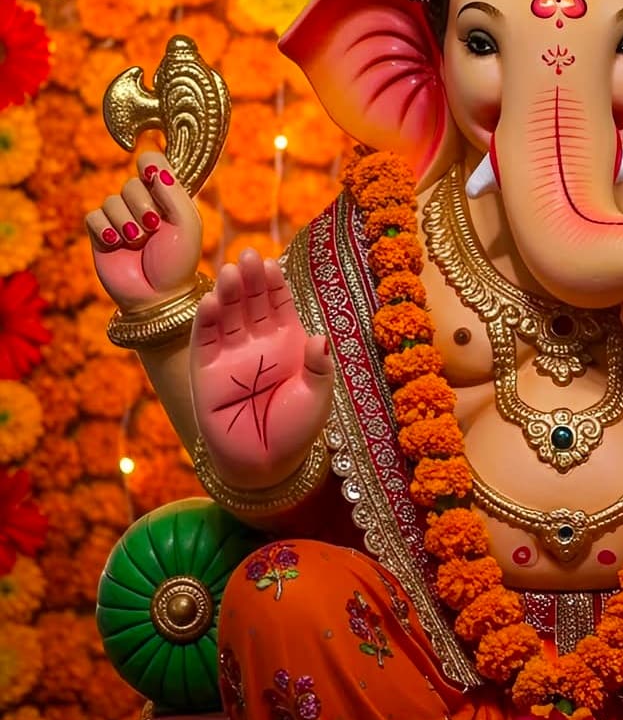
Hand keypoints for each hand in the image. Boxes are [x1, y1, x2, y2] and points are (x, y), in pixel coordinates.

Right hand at [86, 154, 201, 311]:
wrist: (158, 296)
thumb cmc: (178, 262)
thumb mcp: (186, 224)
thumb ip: (172, 191)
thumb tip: (151, 164)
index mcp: (167, 196)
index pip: (152, 161)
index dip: (149, 164)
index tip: (152, 175)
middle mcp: (142, 203)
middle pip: (131, 182)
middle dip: (142, 205)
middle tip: (153, 227)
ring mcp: (120, 218)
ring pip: (111, 200)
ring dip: (126, 222)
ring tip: (138, 242)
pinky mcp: (100, 234)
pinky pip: (94, 217)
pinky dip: (106, 230)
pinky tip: (117, 245)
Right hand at [190, 248, 333, 490]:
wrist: (265, 464)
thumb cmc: (296, 430)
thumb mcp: (317, 397)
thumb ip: (319, 367)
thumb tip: (320, 337)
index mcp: (287, 341)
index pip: (279, 302)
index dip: (274, 283)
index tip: (272, 264)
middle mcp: (258, 342)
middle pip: (252, 302)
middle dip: (250, 279)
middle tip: (247, 256)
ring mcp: (230, 354)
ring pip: (228, 315)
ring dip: (228, 293)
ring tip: (230, 273)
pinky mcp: (206, 370)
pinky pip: (205, 340)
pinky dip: (207, 321)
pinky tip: (212, 302)